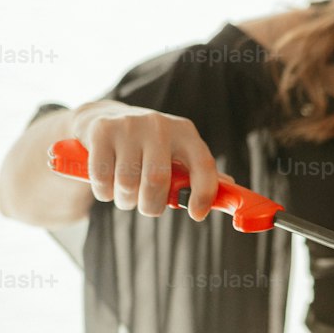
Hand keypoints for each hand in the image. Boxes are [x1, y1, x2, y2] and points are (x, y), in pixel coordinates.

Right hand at [71, 102, 222, 220]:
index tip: (197, 215)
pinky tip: (107, 187)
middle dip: (151, 206)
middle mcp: (160, 125)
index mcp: (185, 132)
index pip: (203, 165)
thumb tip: (231, 189)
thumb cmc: (148, 145)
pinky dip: (105, 193)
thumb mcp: (176, 151)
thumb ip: (198, 171)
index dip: (204, 194)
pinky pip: (102, 177)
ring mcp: (129, 125)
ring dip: (125, 201)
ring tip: (125, 196)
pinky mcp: (102, 131)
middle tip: (147, 207)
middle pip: (157, 180)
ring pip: (127, 183)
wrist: (105, 118)